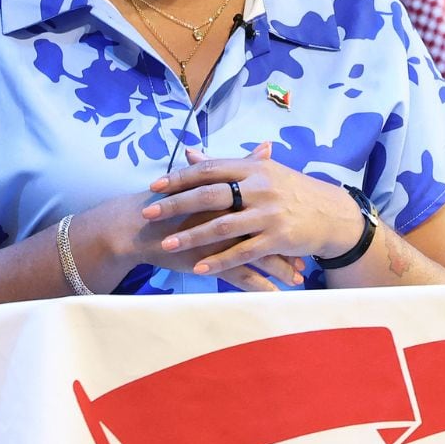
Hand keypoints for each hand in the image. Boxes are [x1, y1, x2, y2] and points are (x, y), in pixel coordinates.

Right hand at [77, 185, 306, 293]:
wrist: (138, 224)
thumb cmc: (174, 201)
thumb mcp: (209, 179)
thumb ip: (240, 165)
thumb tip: (267, 147)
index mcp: (231, 194)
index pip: (268, 207)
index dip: (288, 218)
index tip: (305, 229)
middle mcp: (229, 214)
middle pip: (268, 231)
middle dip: (289, 247)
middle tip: (306, 258)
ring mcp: (219, 238)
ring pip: (258, 255)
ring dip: (279, 269)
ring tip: (297, 280)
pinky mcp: (208, 258)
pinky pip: (240, 276)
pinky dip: (260, 287)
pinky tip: (275, 296)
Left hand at [139, 142, 365, 277]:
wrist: (335, 215)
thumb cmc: (295, 193)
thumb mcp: (265, 172)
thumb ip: (227, 166)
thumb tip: (191, 154)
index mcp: (255, 169)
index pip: (211, 169)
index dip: (181, 178)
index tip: (155, 186)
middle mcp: (261, 188)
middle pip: (211, 195)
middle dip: (177, 205)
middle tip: (148, 214)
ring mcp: (270, 214)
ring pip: (223, 226)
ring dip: (192, 236)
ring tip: (167, 244)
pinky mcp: (279, 238)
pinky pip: (243, 251)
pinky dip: (220, 260)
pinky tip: (199, 267)